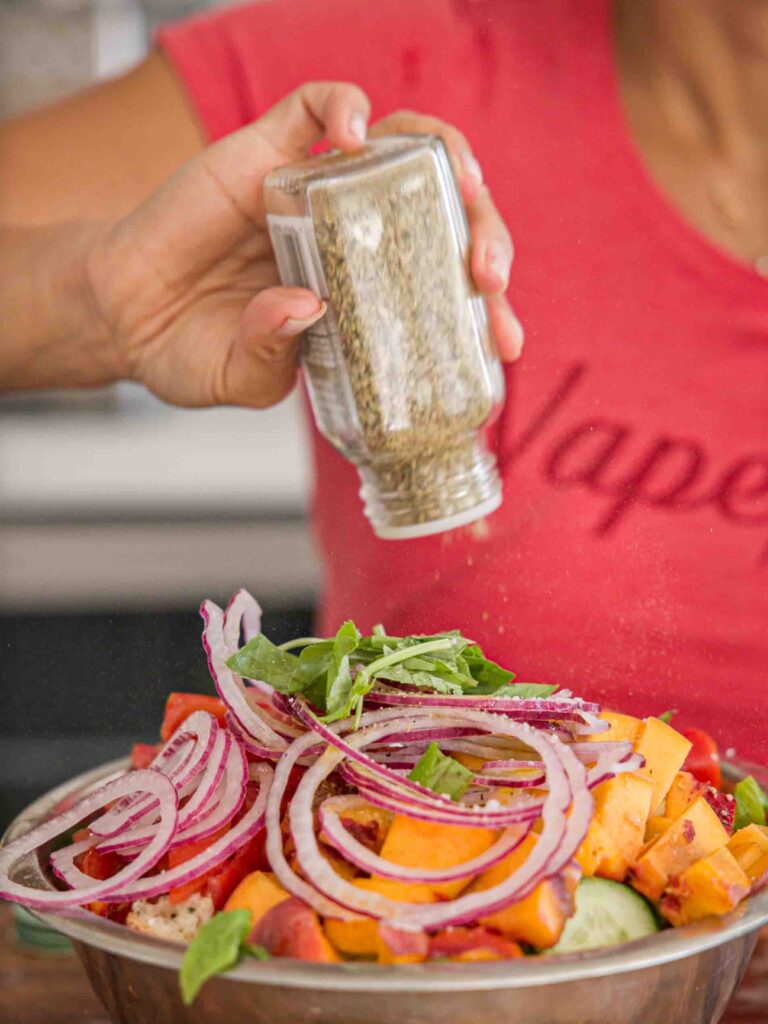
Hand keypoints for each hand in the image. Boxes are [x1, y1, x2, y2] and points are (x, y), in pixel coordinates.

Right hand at [86, 84, 520, 409]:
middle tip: (489, 276)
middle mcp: (353, 237)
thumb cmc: (191, 350)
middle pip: (442, 215)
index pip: (445, 287)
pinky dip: (344, 107)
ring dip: (447, 161)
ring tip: (463, 187)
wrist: (125, 315)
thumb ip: (275, 354)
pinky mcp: (267, 152)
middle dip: (484, 236)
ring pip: (404, 149)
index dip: (485, 309)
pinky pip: (317, 107)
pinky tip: (353, 133)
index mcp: (364, 296)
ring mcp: (316, 192)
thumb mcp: (243, 377)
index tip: (504, 341)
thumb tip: (306, 306)